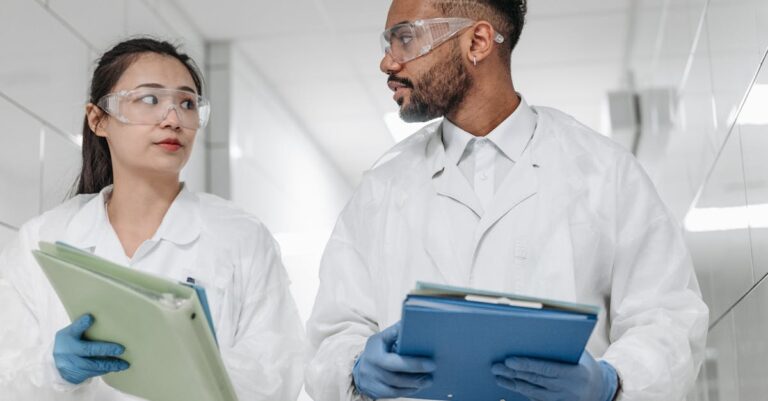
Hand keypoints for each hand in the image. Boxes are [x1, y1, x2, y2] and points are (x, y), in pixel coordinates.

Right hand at [53, 314, 129, 384]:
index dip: (81, 324)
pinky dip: (104, 370)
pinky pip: (92, 373)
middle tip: (121, 349)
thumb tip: (95, 317)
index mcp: (66, 337)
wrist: (56, 363)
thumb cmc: (68, 343)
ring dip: (110, 364)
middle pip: (88, 350)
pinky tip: (115, 368)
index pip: (73, 329)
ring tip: (123, 364)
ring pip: (92, 365)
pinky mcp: (76, 374)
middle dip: (106, 350)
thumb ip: (80, 327)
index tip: (90, 317)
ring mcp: (71, 364)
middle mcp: (68, 351)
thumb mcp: (70, 332)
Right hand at [352, 322, 435, 399]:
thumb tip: (412, 325)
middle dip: (415, 377)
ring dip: (413, 385)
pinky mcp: (374, 392)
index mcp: (374, 353)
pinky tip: (416, 387)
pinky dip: (406, 391)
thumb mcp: (382, 337)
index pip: (394, 361)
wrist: (359, 366)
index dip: (413, 364)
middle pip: (395, 377)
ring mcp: (371, 383)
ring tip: (428, 380)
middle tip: (432, 374)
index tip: (431, 363)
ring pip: (395, 388)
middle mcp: (370, 369)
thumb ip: (395, 333)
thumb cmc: (377, 349)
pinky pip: (392, 394)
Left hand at [492, 352, 617, 400]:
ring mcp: (561, 400)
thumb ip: (560, 347)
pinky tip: (510, 384)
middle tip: (495, 366)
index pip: (545, 369)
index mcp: (573, 374)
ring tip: (498, 375)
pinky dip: (521, 391)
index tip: (509, 360)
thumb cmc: (585, 365)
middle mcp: (567, 390)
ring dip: (513, 384)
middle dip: (513, 373)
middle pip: (534, 381)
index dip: (526, 365)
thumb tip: (533, 333)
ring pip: (531, 392)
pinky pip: (534, 399)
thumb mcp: (579, 354)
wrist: (600, 389)